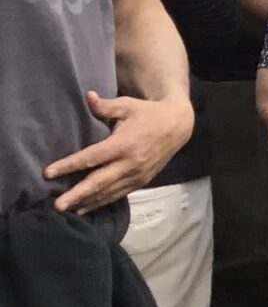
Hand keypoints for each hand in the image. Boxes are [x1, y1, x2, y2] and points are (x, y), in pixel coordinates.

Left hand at [44, 90, 195, 213]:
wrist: (178, 126)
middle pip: (99, 182)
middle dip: (77, 194)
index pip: (91, 158)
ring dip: (87, 202)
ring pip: (108, 192)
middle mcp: (130, 163)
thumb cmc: (148, 113)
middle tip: (58, 205)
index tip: (48, 173)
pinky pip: (119, 194)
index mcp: (124, 144)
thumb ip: (105, 105)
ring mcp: (137, 174)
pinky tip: (86, 208)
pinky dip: (102, 202)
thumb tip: (87, 96)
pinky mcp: (142, 180)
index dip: (69, 166)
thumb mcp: (127, 105)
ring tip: (68, 210)